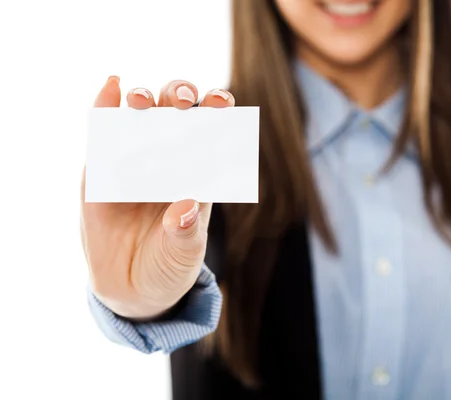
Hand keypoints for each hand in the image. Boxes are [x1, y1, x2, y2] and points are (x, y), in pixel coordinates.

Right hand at [81, 76, 233, 319]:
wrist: (131, 288)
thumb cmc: (169, 265)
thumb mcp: (183, 254)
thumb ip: (185, 233)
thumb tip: (183, 209)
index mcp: (198, 174)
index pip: (211, 133)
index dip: (217, 112)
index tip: (223, 103)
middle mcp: (168, 161)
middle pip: (177, 114)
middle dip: (181, 97)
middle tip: (184, 100)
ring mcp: (133, 162)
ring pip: (141, 117)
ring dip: (144, 99)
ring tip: (144, 100)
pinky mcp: (101, 171)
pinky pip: (102, 133)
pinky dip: (104, 107)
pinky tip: (111, 86)